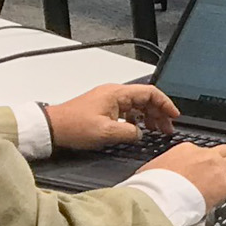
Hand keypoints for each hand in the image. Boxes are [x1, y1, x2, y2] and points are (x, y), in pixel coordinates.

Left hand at [44, 80, 175, 150]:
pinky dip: (137, 120)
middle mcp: (114, 94)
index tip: (174, 116)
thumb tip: (140, 133)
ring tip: (156, 131)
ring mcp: (108, 101)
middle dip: (159, 113)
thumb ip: (130, 132)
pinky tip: (138, 131)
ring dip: (149, 117)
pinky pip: (127, 111)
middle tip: (166, 129)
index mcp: (117, 94)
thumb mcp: (107, 132)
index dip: (165, 104)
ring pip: (137, 106)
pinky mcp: (103, 109)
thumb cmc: (73, 127)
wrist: (51, 129)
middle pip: (145, 99)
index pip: (150, 92)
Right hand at [140, 138, 225, 211]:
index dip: (219, 157)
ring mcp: (217, 169)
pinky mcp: (224, 185)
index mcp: (187, 149)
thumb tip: (164, 172)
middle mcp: (206, 155)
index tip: (221, 163)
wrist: (155, 195)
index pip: (209, 150)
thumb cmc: (150, 185)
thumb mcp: (154, 168)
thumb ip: (166, 167)